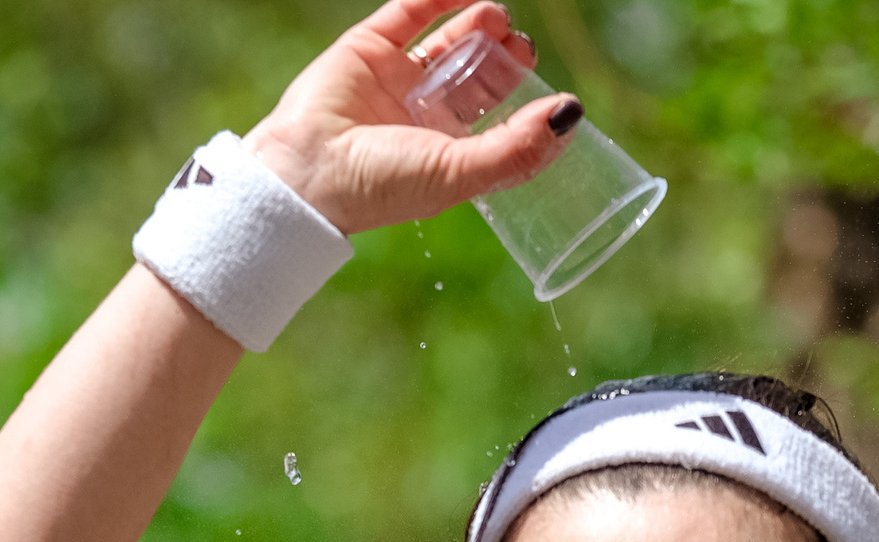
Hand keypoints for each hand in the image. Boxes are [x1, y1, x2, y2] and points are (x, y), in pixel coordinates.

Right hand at [243, 0, 577, 234]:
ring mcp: (395, 80)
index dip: (524, 104)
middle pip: (477, 79)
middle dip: (503, 60)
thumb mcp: (459, 173)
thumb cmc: (383, 186)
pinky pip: (408, 13)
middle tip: (522, 46)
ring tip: (497, 18)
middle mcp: (423, 117)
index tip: (551, 91)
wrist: (308, 171)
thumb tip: (570, 113)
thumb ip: (516, 147)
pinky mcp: (368, 48)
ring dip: (476, 27)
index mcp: (446, 154)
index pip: (496, 122)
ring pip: (445, 44)